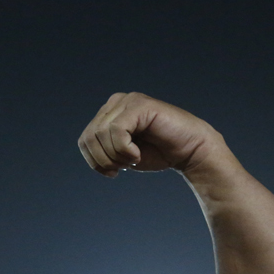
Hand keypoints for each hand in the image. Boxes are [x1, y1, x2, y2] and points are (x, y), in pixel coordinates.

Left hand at [77, 92, 221, 177]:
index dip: (94, 161)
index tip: (112, 172)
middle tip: (124, 166)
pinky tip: (137, 154)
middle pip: (90, 137)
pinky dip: (124, 149)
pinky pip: (117, 130)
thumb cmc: (157, 153)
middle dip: (104, 160)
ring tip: (133, 158)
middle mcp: (116, 102)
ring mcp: (128, 101)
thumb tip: (85, 146)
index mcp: (109, 114)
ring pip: (101, 134)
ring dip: (116, 155)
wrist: (189, 152)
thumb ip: (102, 148)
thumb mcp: (121, 155)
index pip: (85, 139)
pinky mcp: (140, 105)